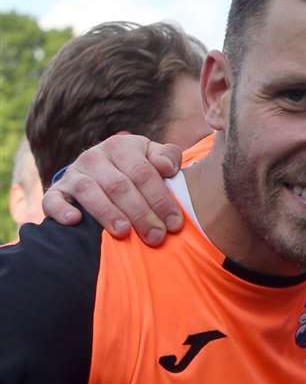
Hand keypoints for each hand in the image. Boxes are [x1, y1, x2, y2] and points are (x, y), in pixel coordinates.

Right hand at [42, 134, 185, 244]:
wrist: (97, 171)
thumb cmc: (135, 169)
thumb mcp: (153, 158)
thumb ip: (167, 157)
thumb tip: (167, 166)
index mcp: (121, 147)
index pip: (143, 173)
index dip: (161, 199)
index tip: (175, 224)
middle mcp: (94, 157)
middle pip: (119, 186)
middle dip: (141, 213)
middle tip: (156, 237)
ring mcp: (73, 173)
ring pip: (89, 191)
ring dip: (107, 213)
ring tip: (124, 232)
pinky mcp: (57, 191)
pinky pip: (53, 199)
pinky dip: (61, 210)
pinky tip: (75, 221)